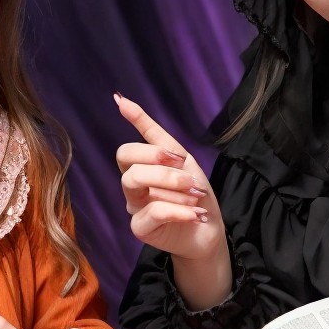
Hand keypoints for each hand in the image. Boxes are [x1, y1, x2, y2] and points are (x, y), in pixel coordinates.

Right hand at [114, 93, 232, 309]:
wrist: (209, 229)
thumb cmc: (193, 193)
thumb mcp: (180, 158)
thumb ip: (151, 131)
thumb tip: (119, 99)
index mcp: (139, 169)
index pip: (125, 152)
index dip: (152, 151)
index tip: (178, 157)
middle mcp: (132, 189)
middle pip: (129, 165)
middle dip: (164, 167)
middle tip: (189, 178)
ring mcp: (133, 209)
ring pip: (135, 183)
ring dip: (172, 185)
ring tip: (195, 196)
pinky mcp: (140, 230)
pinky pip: (153, 212)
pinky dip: (180, 210)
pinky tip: (196, 214)